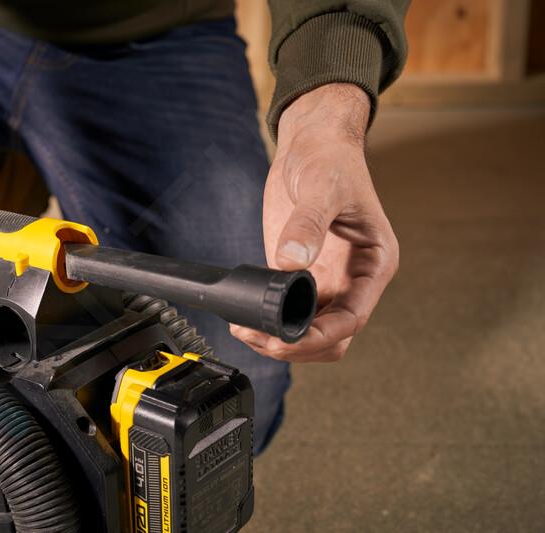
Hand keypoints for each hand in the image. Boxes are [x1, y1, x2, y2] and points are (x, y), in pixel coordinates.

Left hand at [230, 83, 398, 361]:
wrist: (312, 141)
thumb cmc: (332, 159)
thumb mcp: (323, 187)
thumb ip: (308, 225)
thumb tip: (291, 263)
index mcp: (374, 264)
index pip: (353, 318)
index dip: (320, 336)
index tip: (286, 338)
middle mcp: (353, 279)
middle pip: (332, 336)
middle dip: (297, 345)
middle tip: (259, 337)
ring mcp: (325, 279)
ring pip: (309, 330)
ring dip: (280, 338)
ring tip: (246, 330)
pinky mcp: (298, 273)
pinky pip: (287, 310)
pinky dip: (268, 321)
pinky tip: (244, 316)